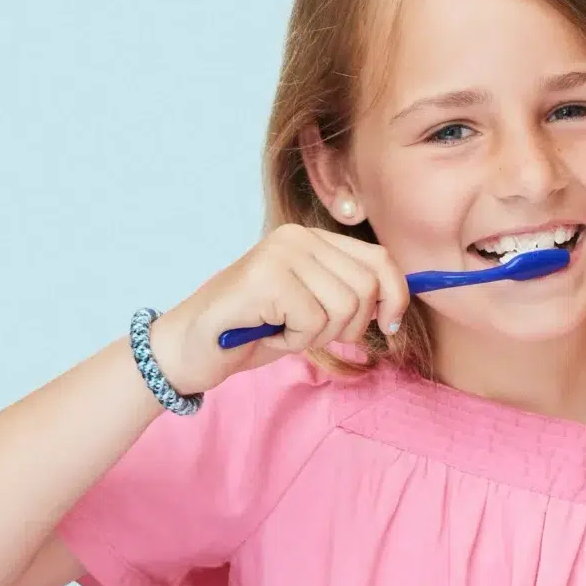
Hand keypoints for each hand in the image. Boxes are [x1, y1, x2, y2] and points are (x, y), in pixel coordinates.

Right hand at [148, 225, 409, 395]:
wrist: (189, 348)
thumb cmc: (252, 330)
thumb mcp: (312, 308)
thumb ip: (348, 295)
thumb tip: (397, 305)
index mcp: (312, 238)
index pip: (379, 259)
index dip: (396, 295)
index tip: (391, 324)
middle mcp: (297, 237)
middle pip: (366, 287)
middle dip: (349, 326)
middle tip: (310, 333)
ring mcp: (280, 254)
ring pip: (344, 306)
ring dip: (317, 336)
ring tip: (284, 330)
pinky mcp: (266, 278)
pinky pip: (314, 322)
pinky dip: (296, 341)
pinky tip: (268, 333)